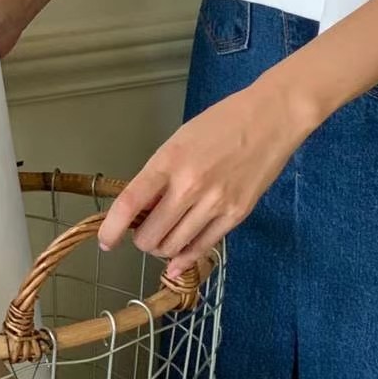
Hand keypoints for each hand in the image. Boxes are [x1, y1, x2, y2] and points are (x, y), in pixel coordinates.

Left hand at [98, 75, 317, 280]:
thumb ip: (161, 173)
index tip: (105, 241)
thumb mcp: (181, 139)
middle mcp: (190, 185)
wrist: (272, 118)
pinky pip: (202, 247)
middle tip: (147, 230)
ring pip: (173, 248)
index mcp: (170, 160)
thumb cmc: (224, 121)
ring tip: (167, 237)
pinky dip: (186, 258)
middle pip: (150, 236)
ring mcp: (214, 203)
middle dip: (142, 239)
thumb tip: (144, 209)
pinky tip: (180, 260)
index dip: (111, 228)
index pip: (130, 203)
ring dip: (163, 249)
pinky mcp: (236, 214)